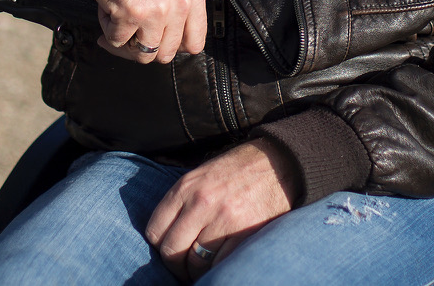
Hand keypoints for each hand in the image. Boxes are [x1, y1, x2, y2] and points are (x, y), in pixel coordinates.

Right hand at [83, 0, 207, 63]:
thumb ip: (181, 12)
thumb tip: (175, 46)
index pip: (194, 44)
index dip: (173, 47)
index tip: (158, 41)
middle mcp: (180, 5)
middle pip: (166, 54)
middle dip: (146, 48)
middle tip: (132, 35)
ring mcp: (156, 11)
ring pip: (143, 54)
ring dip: (126, 43)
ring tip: (119, 21)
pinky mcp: (131, 14)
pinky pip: (117, 42)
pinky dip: (108, 32)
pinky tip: (108, 12)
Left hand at [144, 139, 298, 280]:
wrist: (278, 162)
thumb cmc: (238, 171)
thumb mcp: (202, 176)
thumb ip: (182, 202)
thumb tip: (166, 236)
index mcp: (186, 187)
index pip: (155, 230)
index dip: (160, 247)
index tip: (170, 251)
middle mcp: (201, 202)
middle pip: (171, 250)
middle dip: (176, 265)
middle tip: (185, 268)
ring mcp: (223, 219)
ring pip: (195, 262)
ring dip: (197, 271)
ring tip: (204, 267)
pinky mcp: (245, 233)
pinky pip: (220, 265)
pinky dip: (218, 269)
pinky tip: (221, 264)